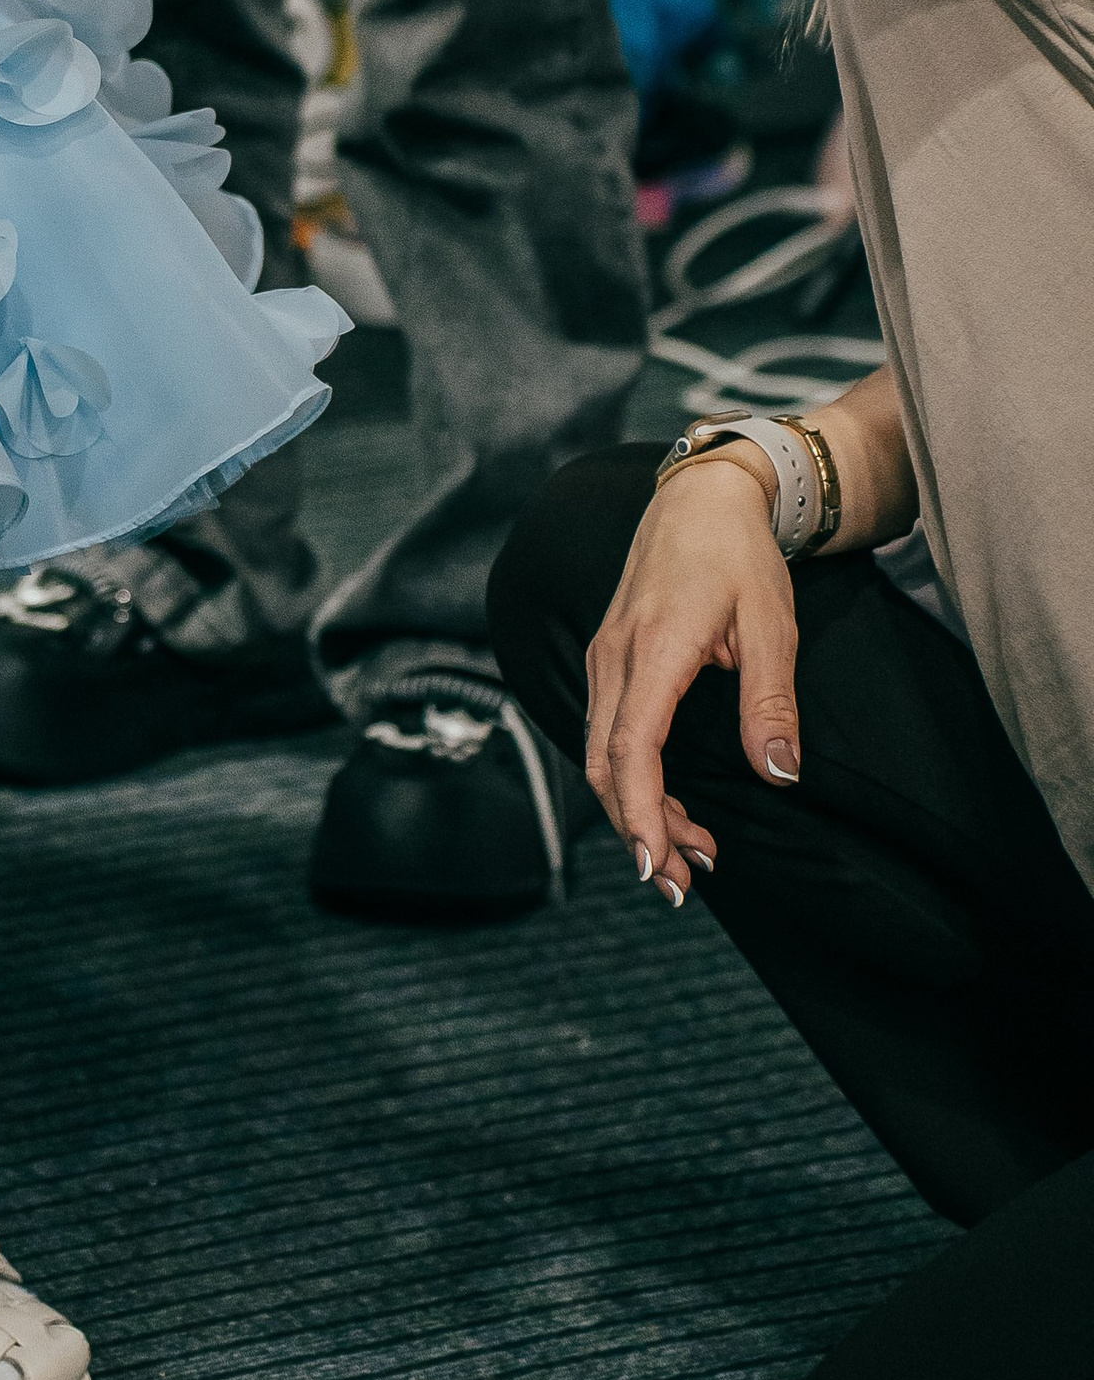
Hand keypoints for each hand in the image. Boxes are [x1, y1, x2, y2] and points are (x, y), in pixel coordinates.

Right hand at [583, 456, 802, 904]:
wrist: (701, 496)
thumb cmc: (739, 555)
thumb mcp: (772, 628)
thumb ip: (770, 704)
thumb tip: (777, 775)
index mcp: (654, 648)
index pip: (631, 748)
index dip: (640, 812)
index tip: (656, 864)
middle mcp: (615, 657)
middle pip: (605, 764)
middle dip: (638, 829)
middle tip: (682, 882)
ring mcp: (605, 658)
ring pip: (603, 753)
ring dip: (638, 808)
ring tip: (690, 850)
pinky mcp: (610, 660)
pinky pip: (608, 732)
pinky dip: (632, 777)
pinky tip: (670, 801)